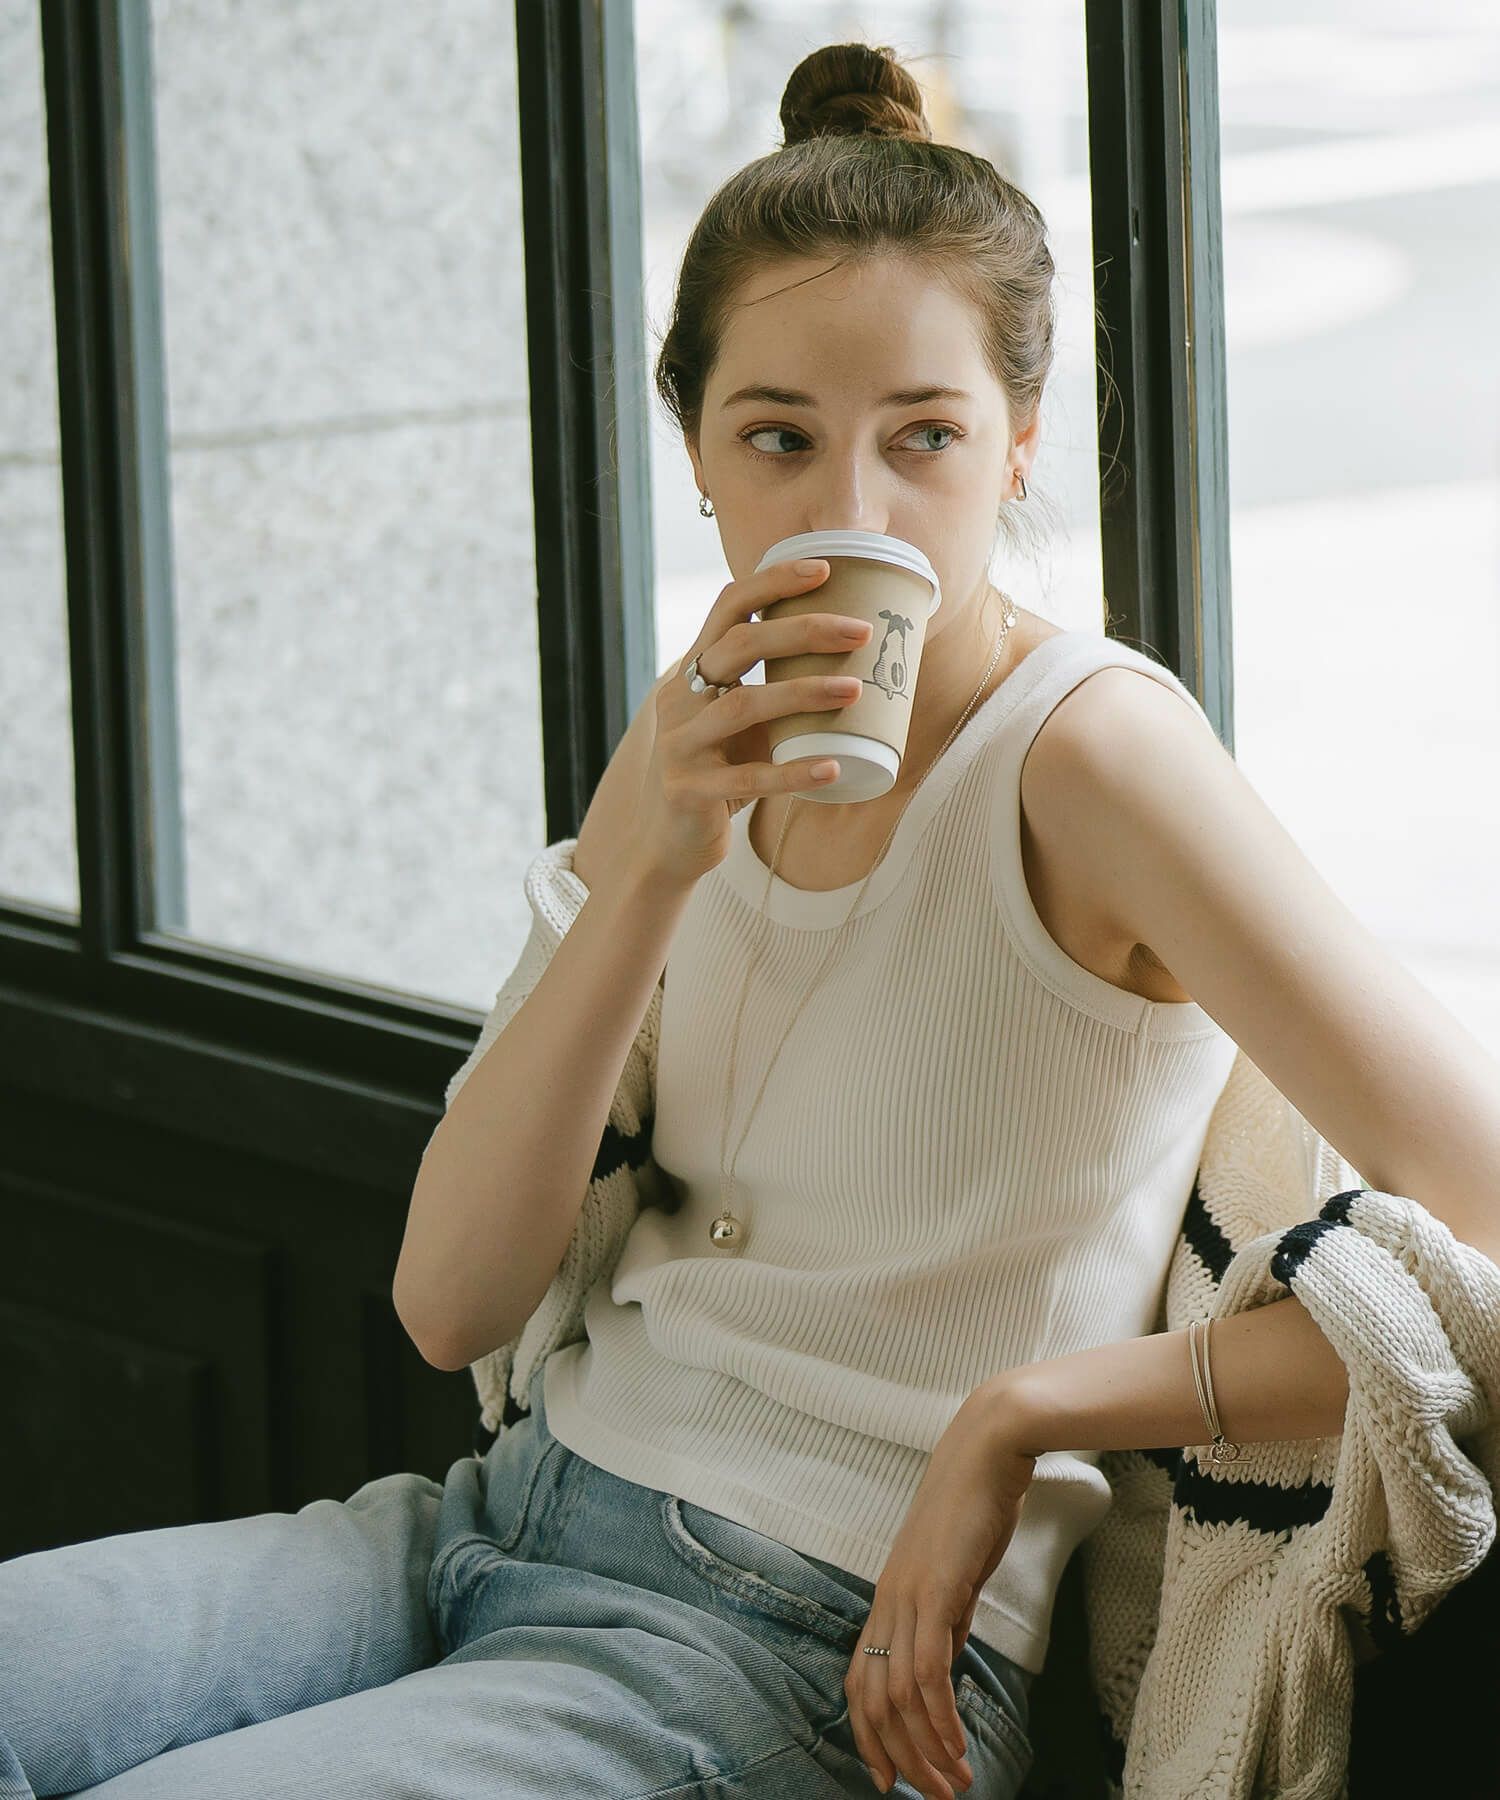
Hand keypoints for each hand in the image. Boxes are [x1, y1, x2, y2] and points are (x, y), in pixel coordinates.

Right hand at [636, 557, 875, 887]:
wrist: (666, 844)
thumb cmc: (716, 774)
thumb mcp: (732, 722)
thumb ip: (766, 688)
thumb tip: (845, 653)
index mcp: (691, 673)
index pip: (728, 607)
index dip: (772, 581)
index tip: (823, 569)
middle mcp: (679, 700)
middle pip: (740, 644)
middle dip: (805, 630)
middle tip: (860, 632)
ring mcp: (680, 746)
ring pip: (745, 706)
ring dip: (805, 693)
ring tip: (855, 690)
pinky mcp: (690, 792)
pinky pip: (750, 779)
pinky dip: (794, 772)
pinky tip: (833, 767)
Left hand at [844, 1381, 1039, 1797]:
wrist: (987, 1453)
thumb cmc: (975, 1507)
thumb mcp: (955, 1575)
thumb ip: (946, 1617)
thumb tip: (946, 1660)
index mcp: (888, 1598)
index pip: (859, 1681)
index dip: (867, 1735)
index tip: (887, 1778)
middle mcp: (887, 1601)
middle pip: (873, 1699)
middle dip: (898, 1757)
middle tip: (930, 1796)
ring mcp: (907, 1595)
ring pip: (900, 1694)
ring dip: (926, 1748)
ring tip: (954, 1784)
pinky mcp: (936, 1590)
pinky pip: (928, 1669)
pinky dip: (939, 1715)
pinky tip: (957, 1745)